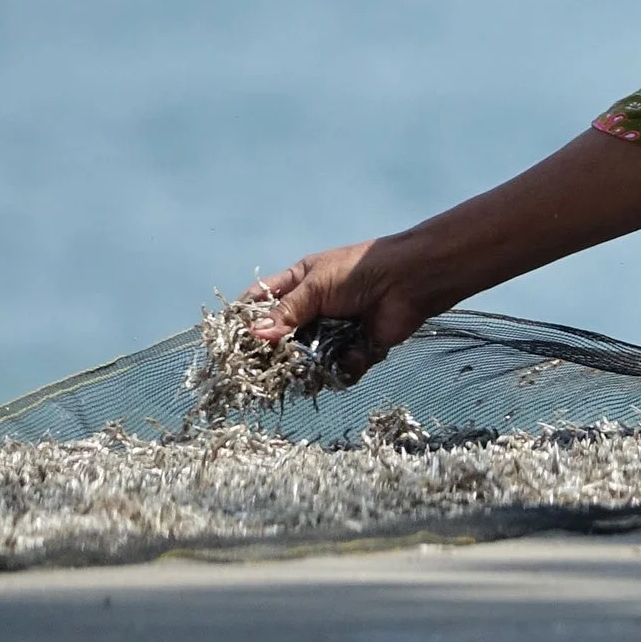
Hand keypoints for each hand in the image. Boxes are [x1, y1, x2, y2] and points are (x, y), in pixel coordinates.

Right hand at [243, 235, 444, 384]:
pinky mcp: (357, 350)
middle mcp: (313, 310)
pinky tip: (355, 354)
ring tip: (314, 366)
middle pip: (283, 339)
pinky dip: (347, 365)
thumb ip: (287, 312)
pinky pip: (340, 369)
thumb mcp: (316, 286)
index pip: (261, 302)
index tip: (230, 342)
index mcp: (299, 284)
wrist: (411, 281)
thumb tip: (256, 336)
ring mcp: (334, 332)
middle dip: (278, 355)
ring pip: (310, 360)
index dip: (245, 320)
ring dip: (312, 366)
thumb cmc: (360, 272)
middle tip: (268, 368)